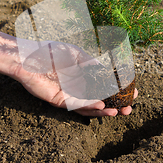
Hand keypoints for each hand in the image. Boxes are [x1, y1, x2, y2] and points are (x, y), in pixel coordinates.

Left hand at [15, 40, 136, 115]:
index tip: (133, 92)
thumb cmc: (51, 51)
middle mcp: (77, 88)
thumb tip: (108, 70)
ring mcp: (69, 95)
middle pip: (99, 99)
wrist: (29, 56)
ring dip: (104, 110)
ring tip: (117, 111)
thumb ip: (91, 62)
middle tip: (129, 108)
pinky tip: (101, 105)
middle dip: (115, 105)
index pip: (104, 86)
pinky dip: (89, 106)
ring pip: (89, 107)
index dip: (118, 90)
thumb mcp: (76, 54)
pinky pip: (77, 106)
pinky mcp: (59, 100)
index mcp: (83, 76)